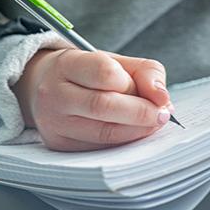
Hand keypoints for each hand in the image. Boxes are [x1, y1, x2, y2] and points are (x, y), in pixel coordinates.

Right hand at [13, 49, 172, 150]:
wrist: (48, 86)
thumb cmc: (88, 73)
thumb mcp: (116, 61)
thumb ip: (145, 72)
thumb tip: (162, 98)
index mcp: (67, 64)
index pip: (104, 73)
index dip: (136, 86)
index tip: (159, 98)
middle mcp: (54, 93)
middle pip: (103, 106)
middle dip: (141, 113)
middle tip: (162, 115)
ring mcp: (53, 122)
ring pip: (103, 133)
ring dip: (136, 131)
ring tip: (151, 124)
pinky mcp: (58, 145)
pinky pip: (99, 148)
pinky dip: (123, 143)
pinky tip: (132, 134)